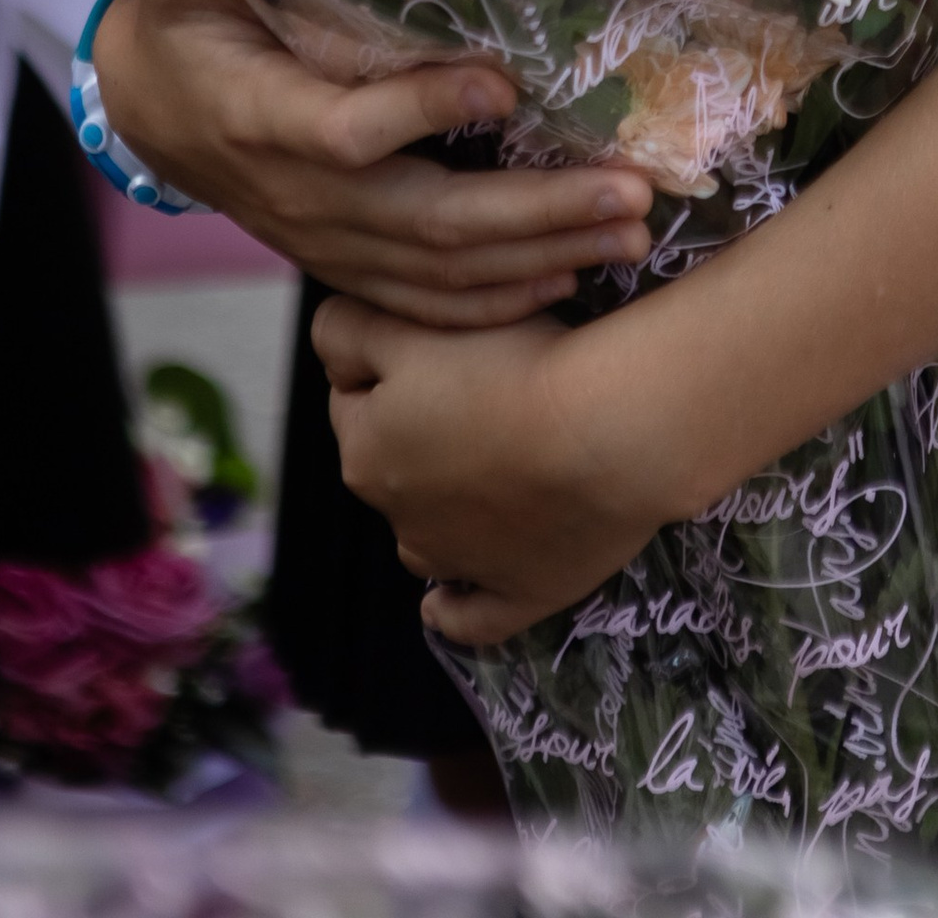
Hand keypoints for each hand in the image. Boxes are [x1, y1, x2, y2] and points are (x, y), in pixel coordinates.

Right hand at [93, 0, 653, 323]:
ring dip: (544, 256)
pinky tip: (575, 274)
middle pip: (426, 224)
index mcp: (266, 118)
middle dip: (534, 212)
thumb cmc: (189, 29)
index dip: (421, 113)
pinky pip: (428, 304)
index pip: (347, 133)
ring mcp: (330, 243)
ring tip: (633, 232)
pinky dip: (502, 301)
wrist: (161, 119)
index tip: (503, 86)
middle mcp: (304, 197)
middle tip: (627, 189)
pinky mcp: (349, 265)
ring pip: (442, 273)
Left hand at [317, 292, 674, 644]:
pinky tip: (446, 601)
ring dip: (439, 507)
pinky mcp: (519, 595)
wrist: (609, 430)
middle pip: (393, 463)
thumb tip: (327, 342)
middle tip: (477, 384)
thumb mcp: (416, 322)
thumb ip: (350, 331)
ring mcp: (459, 563)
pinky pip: (469, 615)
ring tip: (487, 467)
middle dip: (418, 429)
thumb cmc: (515, 364)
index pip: (352, 395)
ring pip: (426, 533)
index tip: (434, 339)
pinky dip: (455, 607)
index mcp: (368, 450)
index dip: (389, 360)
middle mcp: (400, 516)